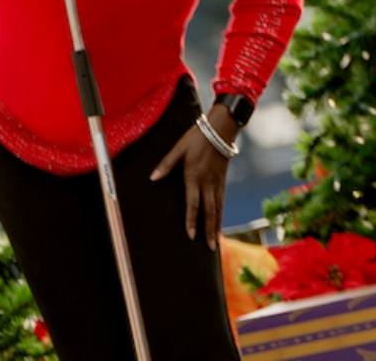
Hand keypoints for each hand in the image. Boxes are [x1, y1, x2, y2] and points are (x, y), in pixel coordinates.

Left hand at [152, 110, 237, 238]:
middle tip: (210, 248)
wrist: (221, 127)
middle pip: (210, 211)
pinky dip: (221, 213)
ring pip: (218, 208)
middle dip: (209, 230)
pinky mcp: (222, 178)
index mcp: (194, 176)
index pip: (193, 204)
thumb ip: (166, 164)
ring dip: (216, 225)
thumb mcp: (178, 148)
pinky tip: (219, 220)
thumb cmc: (197, 137)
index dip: (191, 221)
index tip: (191, 236)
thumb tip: (152, 178)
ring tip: (215, 241)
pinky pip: (222, 200)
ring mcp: (217, 181)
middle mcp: (208, 182)